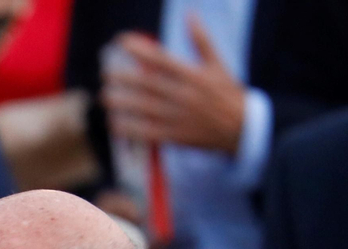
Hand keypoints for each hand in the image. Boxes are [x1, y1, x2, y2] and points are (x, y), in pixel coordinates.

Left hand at [101, 17, 246, 154]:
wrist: (243, 129)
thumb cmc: (228, 93)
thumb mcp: (217, 65)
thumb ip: (201, 40)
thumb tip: (191, 14)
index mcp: (192, 75)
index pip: (161, 59)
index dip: (139, 49)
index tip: (121, 41)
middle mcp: (184, 95)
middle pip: (147, 85)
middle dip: (123, 78)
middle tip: (104, 73)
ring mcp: (178, 117)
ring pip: (144, 109)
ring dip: (122, 103)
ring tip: (104, 98)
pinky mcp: (176, 136)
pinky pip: (148, 132)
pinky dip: (130, 129)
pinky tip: (114, 124)